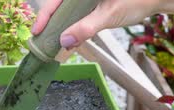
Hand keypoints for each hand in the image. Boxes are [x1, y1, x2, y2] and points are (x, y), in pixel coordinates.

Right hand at [32, 0, 173, 48]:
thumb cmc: (136, 0)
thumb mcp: (109, 15)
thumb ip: (86, 27)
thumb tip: (65, 41)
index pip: (55, 0)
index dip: (44, 16)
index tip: (36, 33)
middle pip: (59, 4)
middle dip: (50, 22)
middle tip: (42, 40)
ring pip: (68, 9)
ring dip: (61, 24)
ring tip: (54, 40)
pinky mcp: (95, 2)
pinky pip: (78, 11)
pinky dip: (73, 23)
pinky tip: (72, 36)